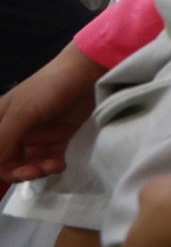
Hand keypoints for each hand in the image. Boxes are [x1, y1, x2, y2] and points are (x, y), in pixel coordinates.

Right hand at [0, 43, 106, 182]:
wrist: (87, 73)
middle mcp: (16, 131)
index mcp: (0, 122)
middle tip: (40, 171)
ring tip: (55, 165)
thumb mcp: (22, 111)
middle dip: (23, 171)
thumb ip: (5, 137)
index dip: (6, 169)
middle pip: (12, 162)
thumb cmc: (49, 88)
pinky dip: (54, 165)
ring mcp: (38, 134)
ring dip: (41, 169)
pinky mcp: (59, 137)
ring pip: (32, 163)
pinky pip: (51, 158)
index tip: (23, 172)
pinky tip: (61, 164)